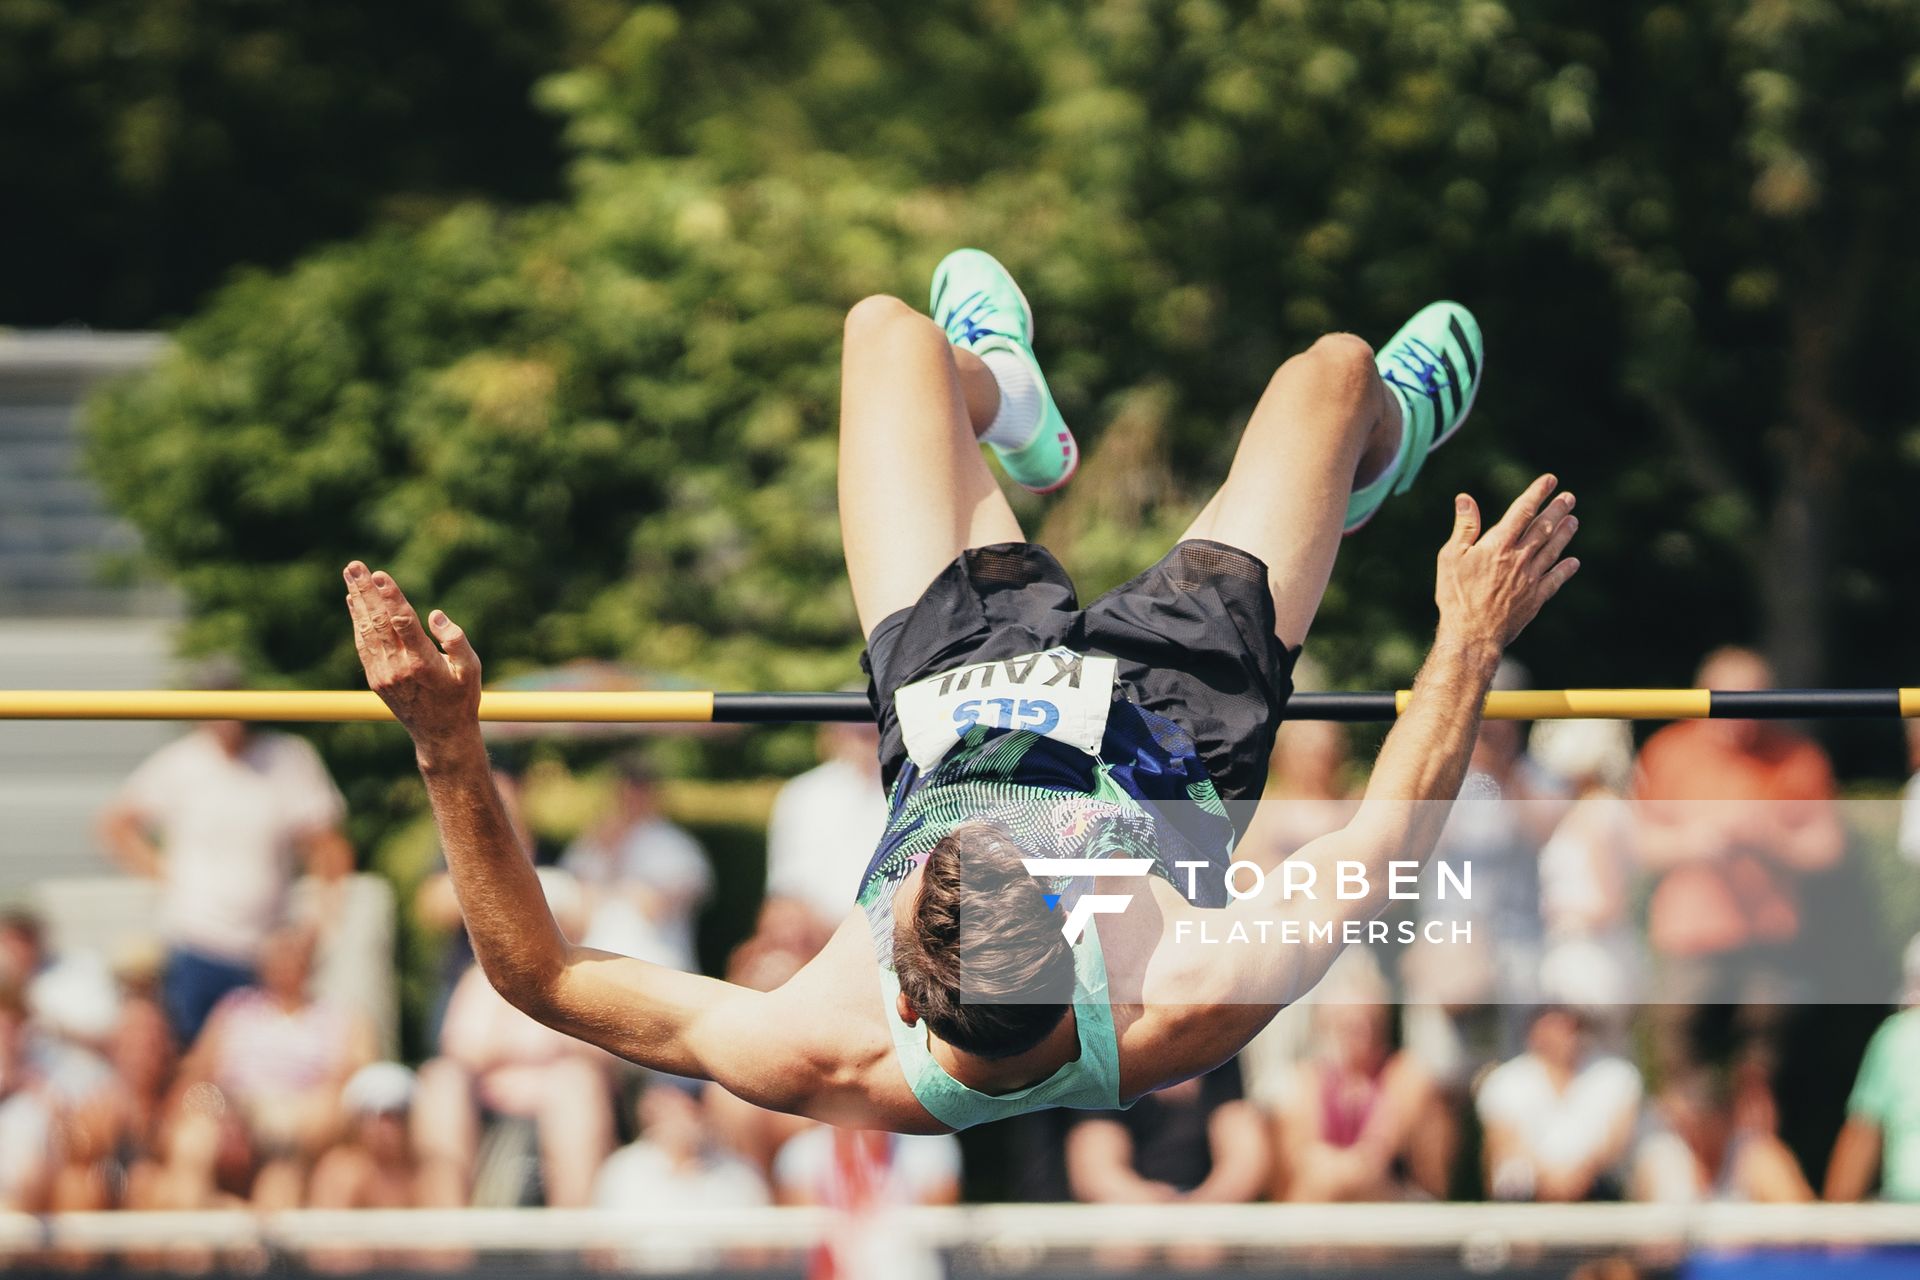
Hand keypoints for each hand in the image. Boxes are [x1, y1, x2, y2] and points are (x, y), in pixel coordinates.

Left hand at [343, 562, 482, 757]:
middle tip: (355, 565)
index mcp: (424, 663)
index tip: (380, 575)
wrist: (440, 734)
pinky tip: (354, 602)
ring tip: (351, 574)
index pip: (403, 623)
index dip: (391, 597)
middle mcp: (399, 667)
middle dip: (366, 591)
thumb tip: (435, 615)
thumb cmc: (462, 698)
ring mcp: (383, 674)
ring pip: (367, 630)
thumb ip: (456, 640)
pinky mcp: (376, 678)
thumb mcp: (472, 669)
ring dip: (358, 600)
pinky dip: (357, 620)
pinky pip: (363, 643)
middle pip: (378, 622)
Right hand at [1434, 474, 1579, 650]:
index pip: (1522, 512)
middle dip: (1557, 510)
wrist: (1472, 634)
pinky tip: (1573, 562)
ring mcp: (1530, 579)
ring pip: (1553, 550)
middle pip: (1543, 528)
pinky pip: (1555, 580)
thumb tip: (1465, 498)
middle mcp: (1519, 558)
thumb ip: (1464, 528)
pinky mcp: (1535, 599)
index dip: (1537, 494)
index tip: (1549, 480)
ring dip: (1565, 534)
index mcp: (1498, 545)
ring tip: (1573, 520)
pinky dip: (1565, 569)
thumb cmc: (1456, 595)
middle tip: (1569, 498)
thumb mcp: (1450, 558)